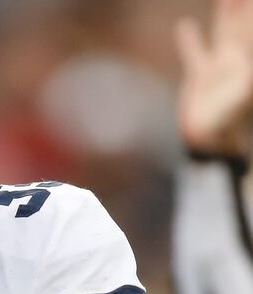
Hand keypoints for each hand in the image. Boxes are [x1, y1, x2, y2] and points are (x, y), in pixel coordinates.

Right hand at [176, 0, 252, 156]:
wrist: (210, 141)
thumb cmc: (229, 122)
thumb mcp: (243, 97)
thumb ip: (247, 80)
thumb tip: (248, 66)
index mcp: (247, 59)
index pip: (250, 28)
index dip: (250, 12)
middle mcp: (236, 59)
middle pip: (241, 24)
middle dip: (242, 6)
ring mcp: (219, 67)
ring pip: (222, 31)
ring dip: (224, 12)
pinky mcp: (200, 77)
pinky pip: (194, 53)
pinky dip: (190, 41)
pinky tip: (185, 26)